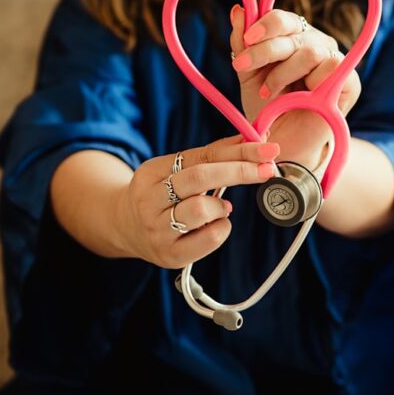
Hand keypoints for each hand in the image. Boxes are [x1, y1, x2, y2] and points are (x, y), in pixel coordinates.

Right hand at [115, 135, 279, 268]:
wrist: (126, 228)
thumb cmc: (162, 195)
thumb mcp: (176, 170)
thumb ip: (211, 156)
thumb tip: (252, 139)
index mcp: (151, 172)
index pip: (200, 156)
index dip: (237, 151)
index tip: (267, 149)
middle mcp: (149, 201)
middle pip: (199, 178)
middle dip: (239, 171)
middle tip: (267, 169)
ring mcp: (157, 230)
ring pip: (201, 210)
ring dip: (221, 206)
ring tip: (221, 207)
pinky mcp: (170, 255)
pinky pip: (208, 239)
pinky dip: (222, 228)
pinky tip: (216, 225)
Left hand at [228, 6, 361, 168]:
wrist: (281, 144)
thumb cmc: (267, 109)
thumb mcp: (248, 75)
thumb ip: (242, 44)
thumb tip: (238, 10)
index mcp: (293, 38)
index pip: (283, 19)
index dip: (265, 25)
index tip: (246, 40)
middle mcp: (315, 43)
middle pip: (293, 31)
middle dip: (264, 50)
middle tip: (242, 67)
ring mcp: (334, 60)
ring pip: (310, 50)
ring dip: (283, 73)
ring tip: (268, 92)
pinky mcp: (350, 82)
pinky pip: (332, 67)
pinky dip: (309, 83)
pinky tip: (298, 98)